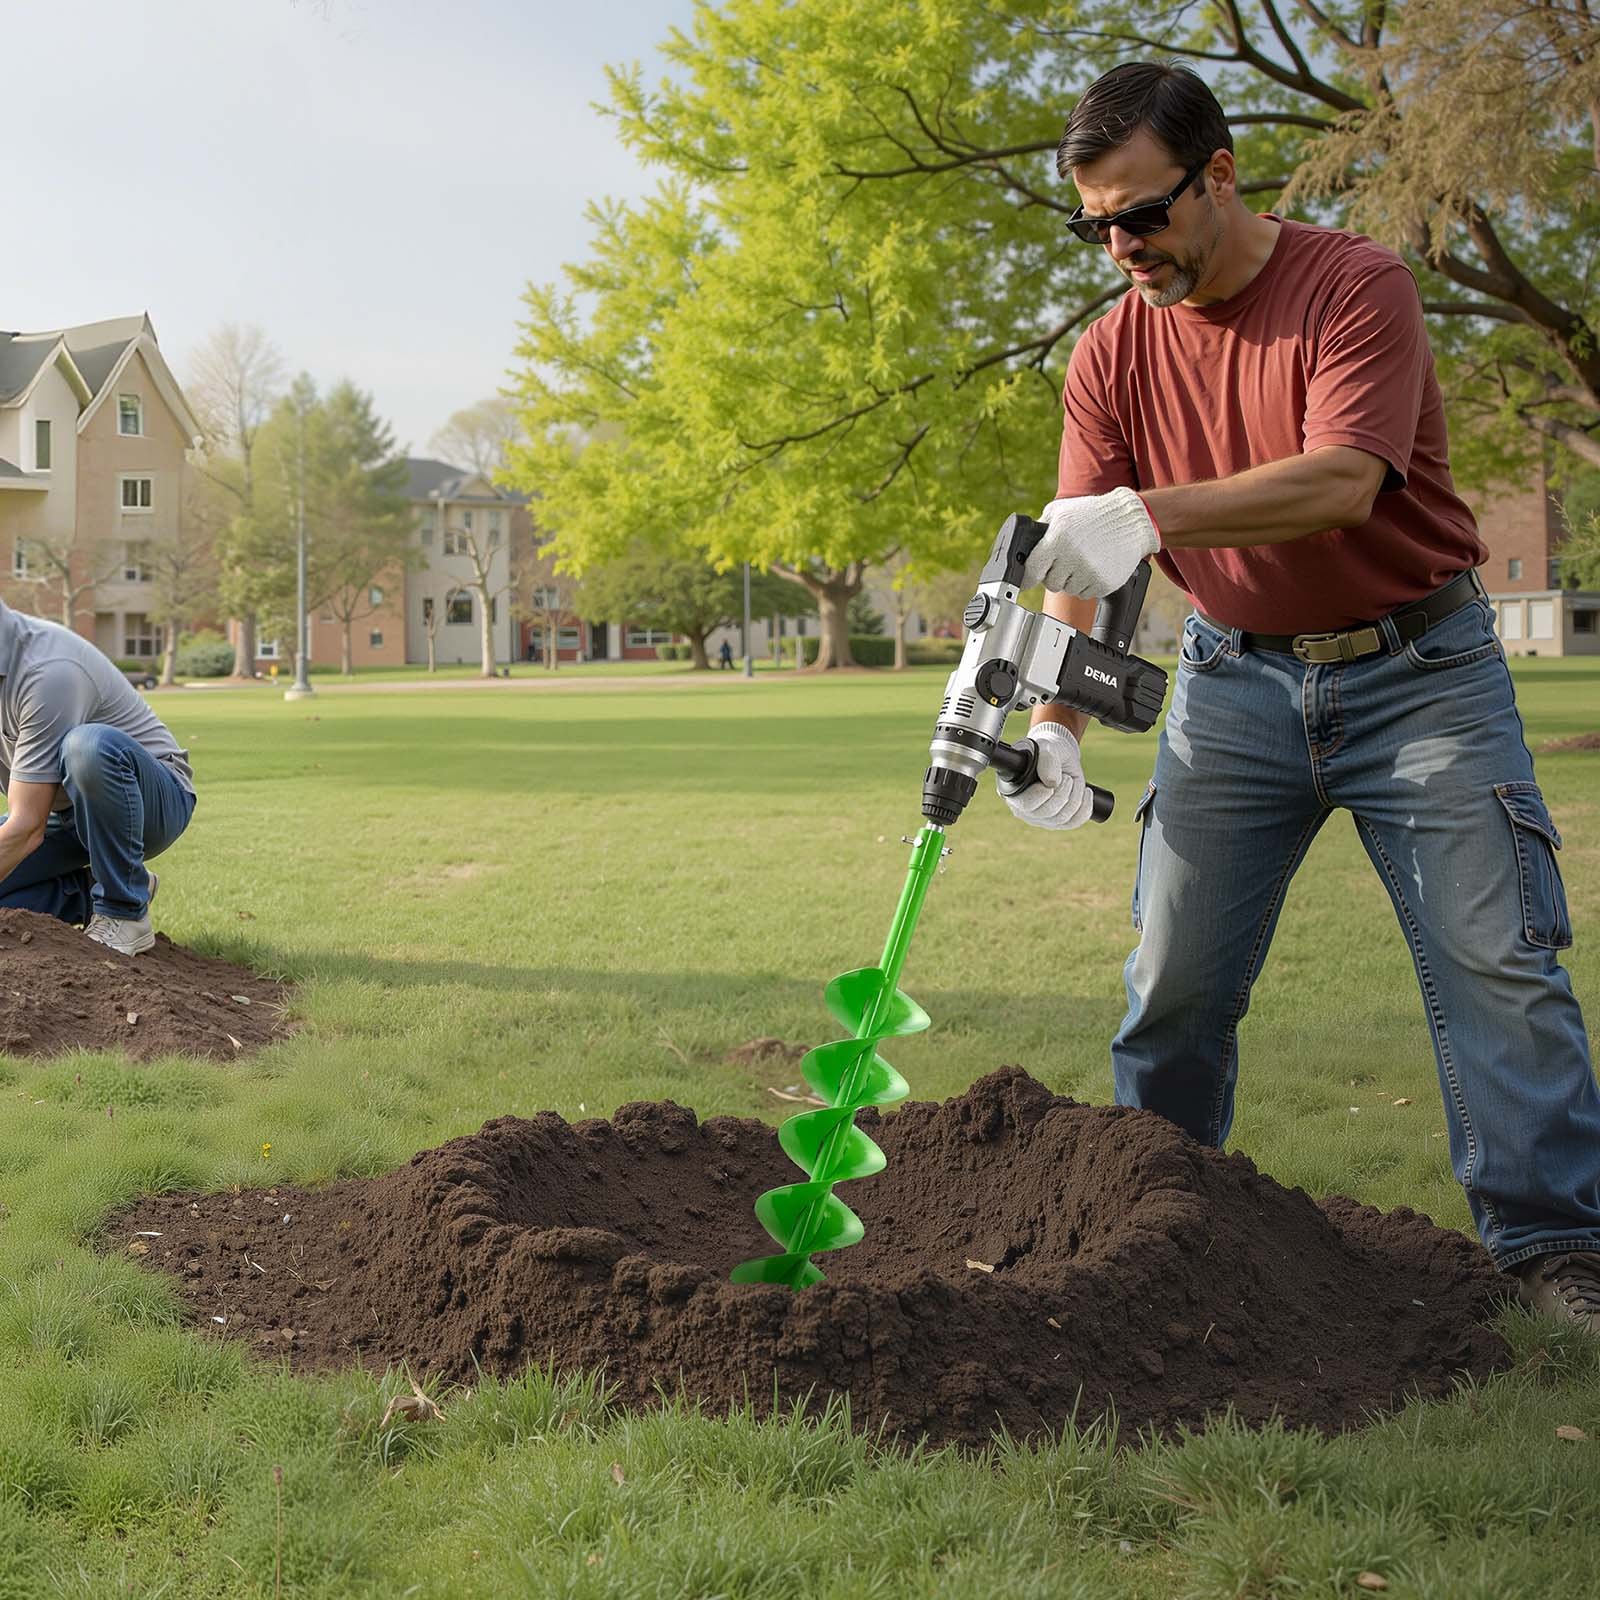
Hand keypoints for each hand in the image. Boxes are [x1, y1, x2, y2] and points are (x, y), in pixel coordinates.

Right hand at [998, 722, 1094, 830]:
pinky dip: (1085, 807)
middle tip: (1067, 777)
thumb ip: (1046, 760)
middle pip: (1047, 813)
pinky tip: (1086, 792)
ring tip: (1073, 780)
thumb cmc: (1046, 752)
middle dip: (1063, 792)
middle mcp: (1025, 810)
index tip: (1051, 782)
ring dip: (1075, 796)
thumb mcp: (1045, 748)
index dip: (1041, 794)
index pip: (1026, 804)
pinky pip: (1075, 822)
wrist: (1058, 757)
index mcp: (1014, 792)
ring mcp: (1042, 819)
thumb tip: (1053, 782)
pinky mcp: (1059, 822)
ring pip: (1063, 818)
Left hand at [1021, 487, 1159, 596]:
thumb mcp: (1060, 511)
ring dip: (1072, 579)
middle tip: (1065, 561)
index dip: (1026, 577)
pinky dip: (1088, 583)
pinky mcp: (1104, 584)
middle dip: (1054, 575)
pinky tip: (1095, 565)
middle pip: (1050, 584)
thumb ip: (1040, 528)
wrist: (1130, 519)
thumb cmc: (1093, 513)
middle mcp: (1072, 558)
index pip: (1032, 570)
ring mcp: (1089, 572)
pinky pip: (1086, 593)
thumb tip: (1024, 548)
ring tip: (1083, 559)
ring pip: (1068, 590)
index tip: (1026, 581)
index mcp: (1057, 539)